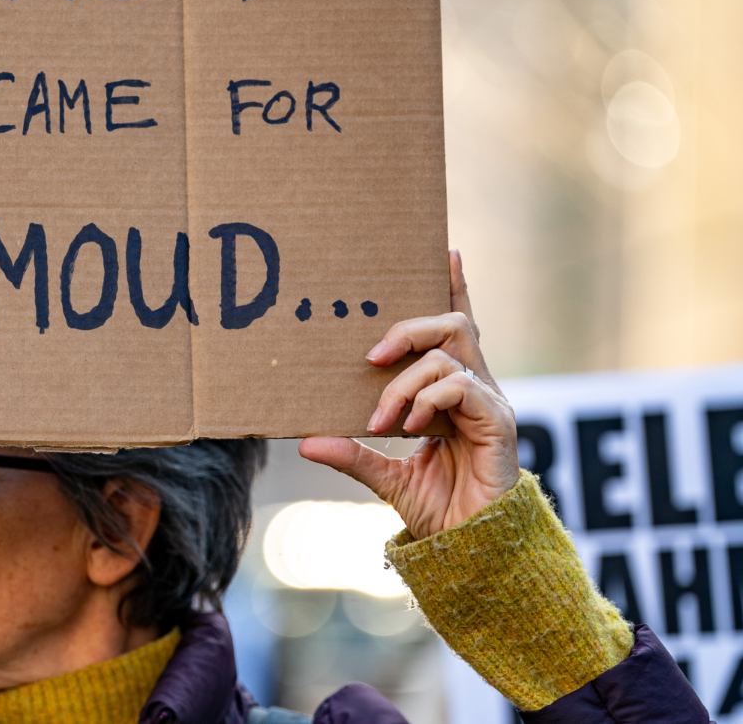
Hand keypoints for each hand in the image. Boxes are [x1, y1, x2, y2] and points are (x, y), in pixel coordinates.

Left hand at [299, 251, 519, 538]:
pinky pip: (460, 386)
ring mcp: (488, 402)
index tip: (444, 252)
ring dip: (404, 382)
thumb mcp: (383, 476)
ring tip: (383, 419)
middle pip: (451, 324)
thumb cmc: (438, 508)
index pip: (455, 328)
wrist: (472, 548)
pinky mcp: (497, 421)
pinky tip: (409, 426)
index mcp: (453, 390)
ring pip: (448, 354)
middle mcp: (475, 388)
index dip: (453, 287)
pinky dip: (427, 400)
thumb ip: (350, 453)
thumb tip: (304, 443)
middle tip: (370, 357)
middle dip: (408, 328)